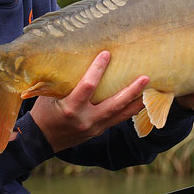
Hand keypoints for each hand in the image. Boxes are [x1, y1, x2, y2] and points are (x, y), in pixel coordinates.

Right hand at [28, 51, 148, 151]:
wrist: (40, 140)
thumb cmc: (43, 111)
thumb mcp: (48, 94)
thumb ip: (64, 80)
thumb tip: (74, 55)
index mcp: (70, 108)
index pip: (88, 86)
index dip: (98, 69)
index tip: (106, 53)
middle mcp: (85, 120)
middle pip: (114, 105)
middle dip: (131, 91)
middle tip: (145, 77)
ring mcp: (94, 128)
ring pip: (120, 115)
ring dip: (137, 103)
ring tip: (153, 90)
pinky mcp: (98, 131)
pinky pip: (117, 120)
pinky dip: (129, 110)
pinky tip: (140, 101)